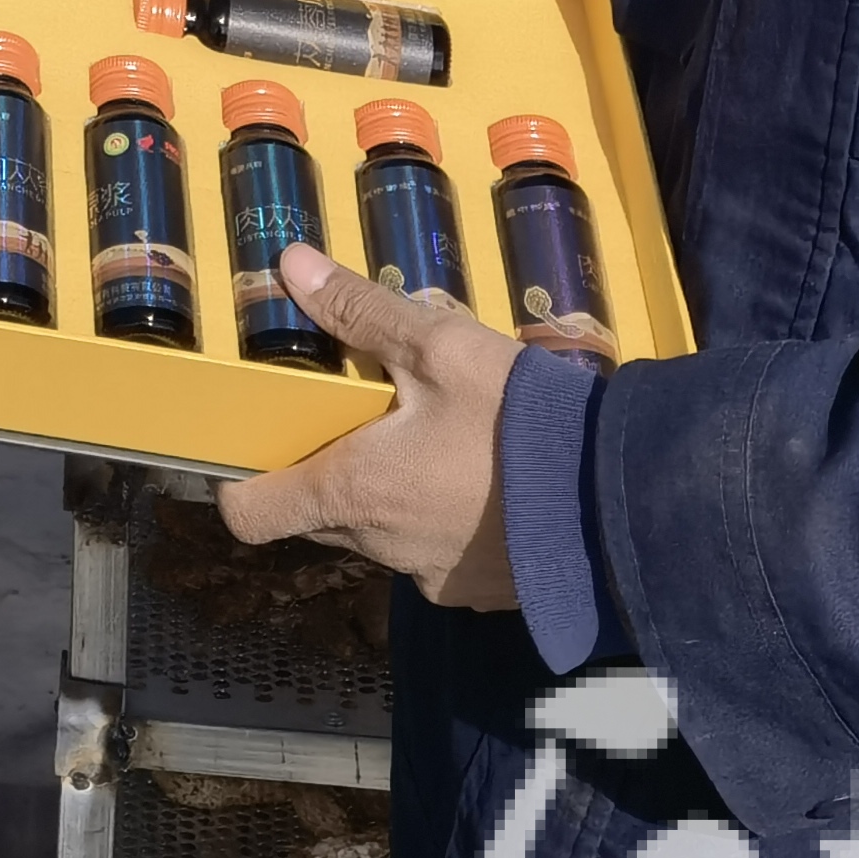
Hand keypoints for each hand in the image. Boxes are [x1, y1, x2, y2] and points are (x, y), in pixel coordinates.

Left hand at [214, 247, 523, 609]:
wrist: (618, 502)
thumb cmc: (521, 424)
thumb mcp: (440, 347)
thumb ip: (361, 312)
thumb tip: (291, 267)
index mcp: (353, 490)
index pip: (252, 515)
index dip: (240, 482)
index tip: (256, 445)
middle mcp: (380, 546)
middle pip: (318, 515)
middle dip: (331, 466)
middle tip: (368, 413)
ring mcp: (431, 576)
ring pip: (380, 532)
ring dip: (393, 490)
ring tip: (442, 438)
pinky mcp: (477, 590)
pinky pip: (435, 552)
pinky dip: (444, 517)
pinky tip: (487, 477)